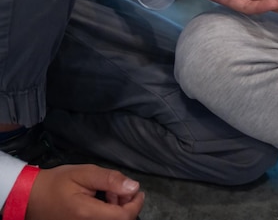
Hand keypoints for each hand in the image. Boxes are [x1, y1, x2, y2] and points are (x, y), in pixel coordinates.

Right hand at [26, 165, 143, 219]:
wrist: (29, 198)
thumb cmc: (56, 183)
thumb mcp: (83, 173)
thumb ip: (110, 180)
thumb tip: (133, 187)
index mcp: (87, 214)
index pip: (124, 217)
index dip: (135, 204)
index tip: (138, 191)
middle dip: (125, 205)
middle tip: (117, 188)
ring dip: (116, 209)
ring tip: (107, 193)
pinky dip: (106, 214)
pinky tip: (101, 202)